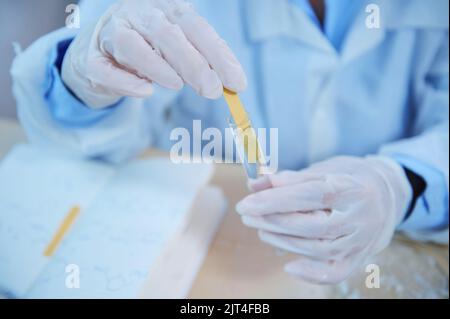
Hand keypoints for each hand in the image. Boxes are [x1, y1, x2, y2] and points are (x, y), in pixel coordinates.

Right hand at [62, 0, 246, 107]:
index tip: (237, 83)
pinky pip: (104, 69)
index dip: (219, 55)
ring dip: (157, 66)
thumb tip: (233, 83)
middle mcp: (137, 14)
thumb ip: (204, 59)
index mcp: (165, 8)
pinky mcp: (91, 59)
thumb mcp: (180, 47)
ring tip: (176, 84)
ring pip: (130, 45)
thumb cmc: (149, 47)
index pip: (196, 27)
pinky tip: (145, 91)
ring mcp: (110, 33)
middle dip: (193, 63)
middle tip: (211, 90)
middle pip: (166, 33)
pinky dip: (125, 82)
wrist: (100, 50)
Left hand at [236, 156, 411, 283]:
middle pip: (311, 225)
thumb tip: (254, 184)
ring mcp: (360, 241)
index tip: (247, 202)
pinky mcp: (358, 257)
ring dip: (283, 241)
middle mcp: (359, 217)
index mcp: (351, 188)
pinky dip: (311, 274)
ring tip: (260, 229)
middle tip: (247, 214)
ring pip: (317, 248)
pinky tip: (289, 266)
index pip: (308, 196)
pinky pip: (334, 272)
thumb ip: (288, 178)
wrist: (388, 195)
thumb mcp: (323, 169)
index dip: (274, 200)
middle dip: (272, 220)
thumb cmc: (349, 177)